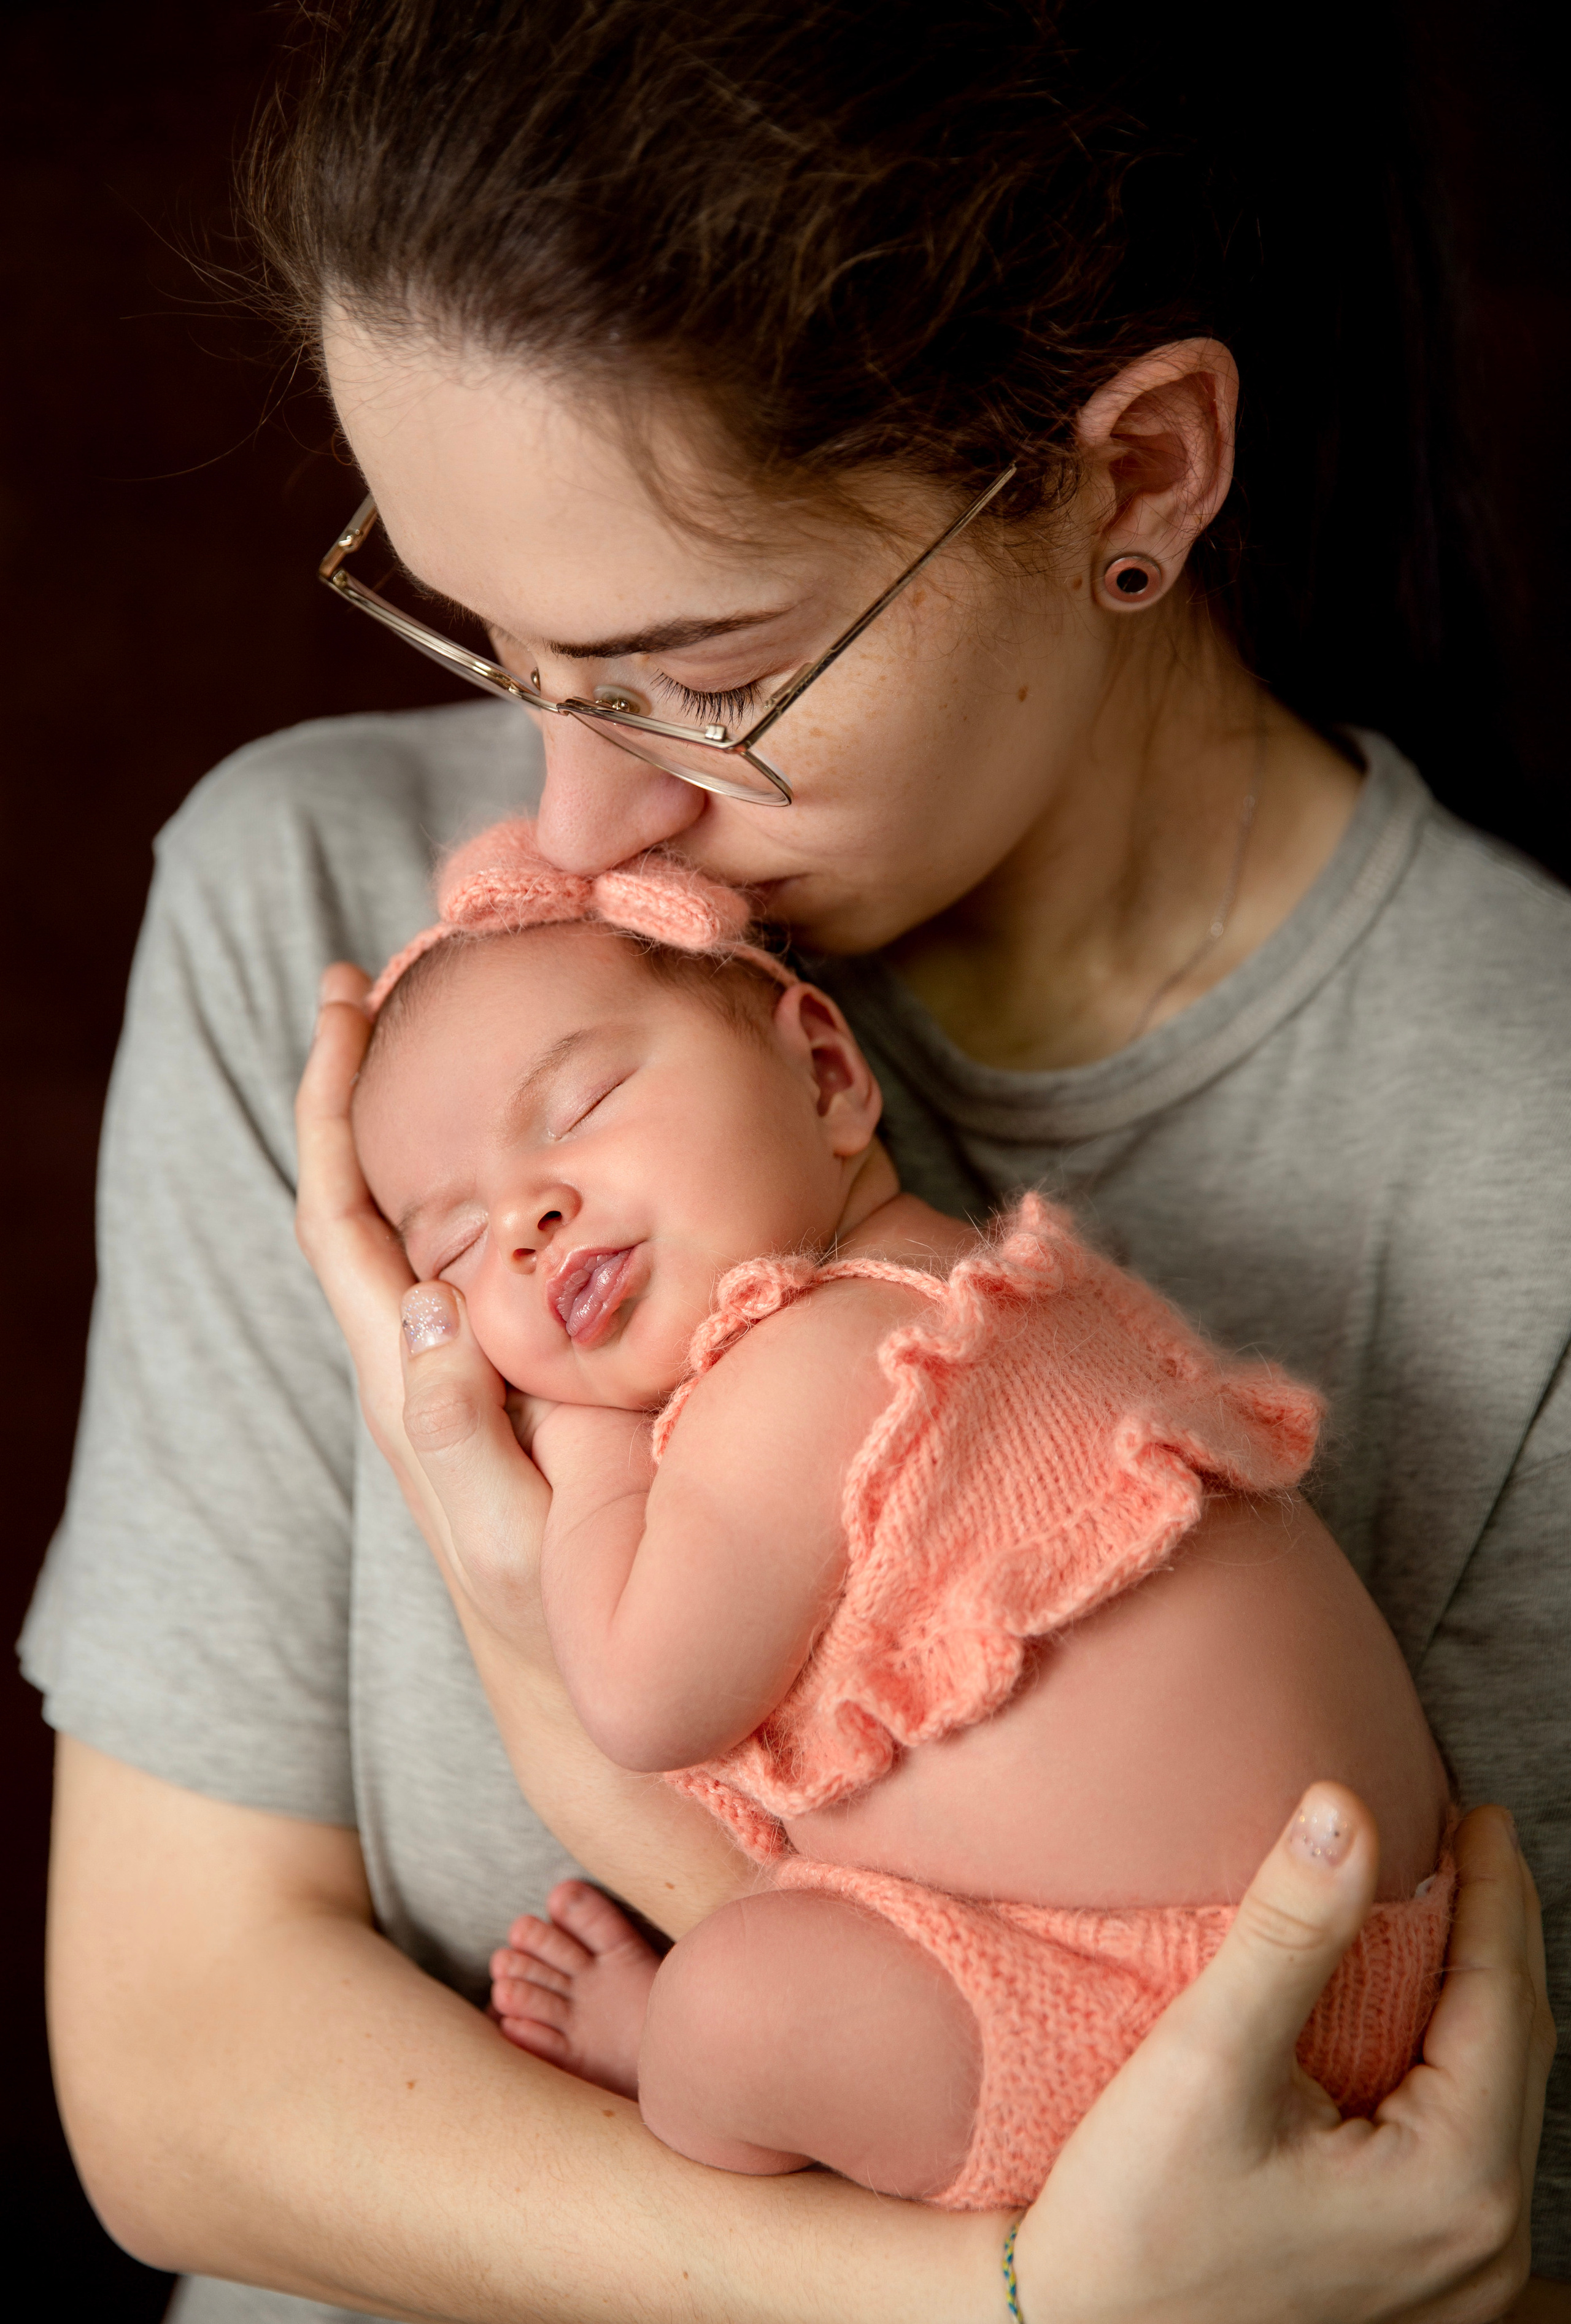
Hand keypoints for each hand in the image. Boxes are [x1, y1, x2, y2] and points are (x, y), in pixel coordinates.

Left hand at [294, 965, 549, 1633]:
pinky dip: (473, 1182)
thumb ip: (458, 1431)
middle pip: (354, 1197)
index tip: (341, 1004)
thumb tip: (430, 1305)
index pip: (339, 1219)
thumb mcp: (505, 1538)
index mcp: (405, 1379)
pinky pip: (467, 1257)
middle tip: (378, 985)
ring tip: (433, 1035)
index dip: (328, 1107)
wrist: (583, 1675)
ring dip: (406, 1124)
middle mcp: (415, 1357)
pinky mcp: (500, 1375)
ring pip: (406, 1220)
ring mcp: (453, 1364)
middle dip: (353, 1086)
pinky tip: (515, 1148)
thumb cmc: (555, 1619)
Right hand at [1013, 1784, 1554, 2323]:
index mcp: (1452, 2183)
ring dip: (1476, 2003)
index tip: (1480, 1816)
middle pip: (1515, 2050)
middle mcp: (1482, 2244)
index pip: (1501, 1999)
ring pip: (1496, 2101)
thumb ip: (1289, 1932)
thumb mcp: (1208, 2060)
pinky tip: (1414, 2026)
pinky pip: (1466, 2151)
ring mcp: (1460, 2282)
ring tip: (1447, 1916)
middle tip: (1473, 1847)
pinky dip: (1450, 2067)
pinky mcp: (1419, 2290)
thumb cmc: (1136, 2223)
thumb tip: (1343, 1812)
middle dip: (1496, 1938)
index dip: (1493, 1893)